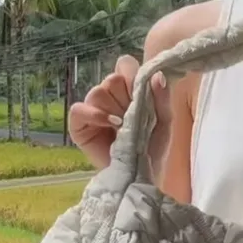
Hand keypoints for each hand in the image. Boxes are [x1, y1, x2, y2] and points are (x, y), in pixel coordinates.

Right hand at [68, 55, 171, 172]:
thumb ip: (162, 98)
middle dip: (126, 97)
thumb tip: (157, 75)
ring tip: (124, 125)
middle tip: (134, 115)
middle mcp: (109, 95)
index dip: (133, 76)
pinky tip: (111, 124)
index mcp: (129, 89)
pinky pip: (79, 108)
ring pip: (98, 91)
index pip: (125, 64)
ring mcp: (92, 109)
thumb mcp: (164, 123)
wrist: (139, 177)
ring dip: (114, 108)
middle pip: (112, 78)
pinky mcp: (78, 124)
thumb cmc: (152, 150)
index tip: (142, 93)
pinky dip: (94, 114)